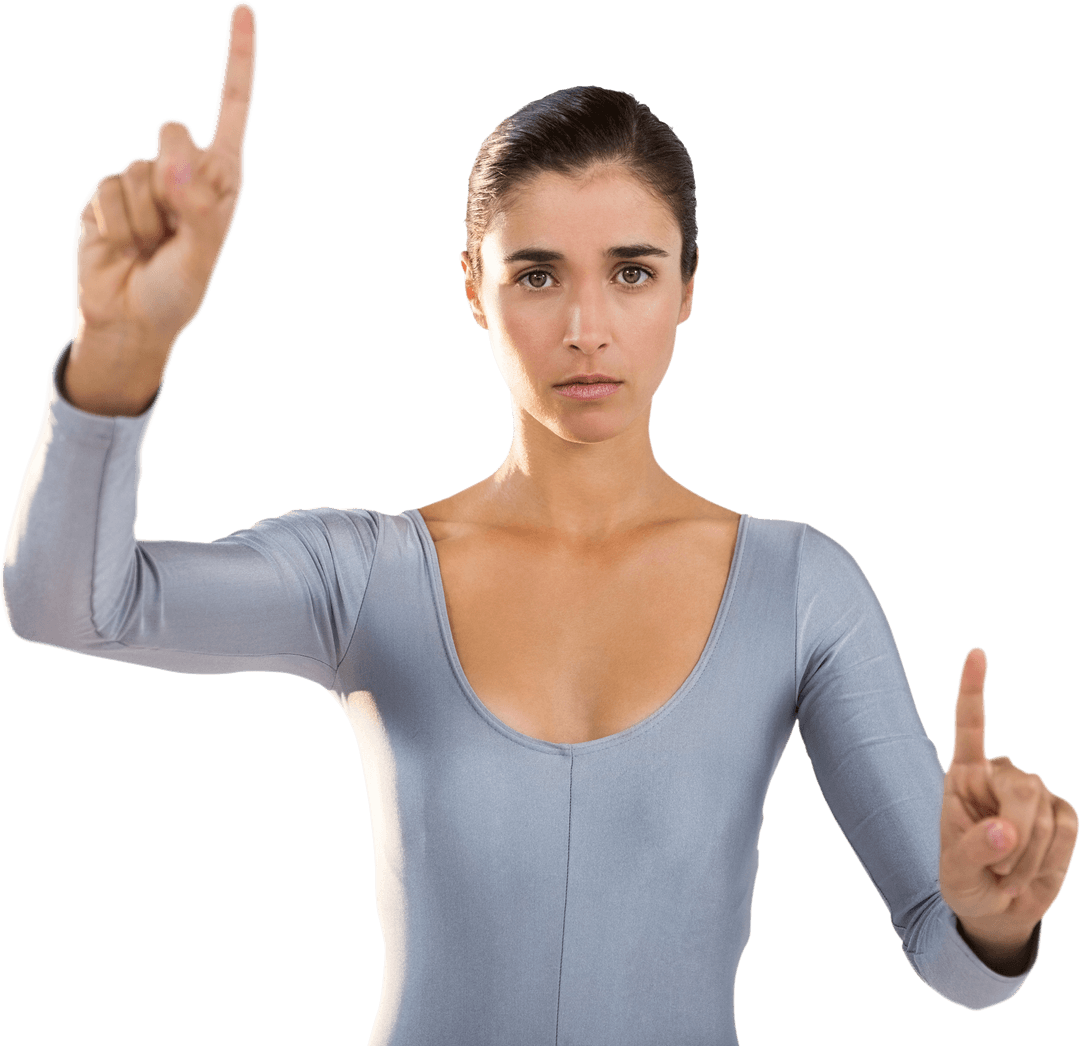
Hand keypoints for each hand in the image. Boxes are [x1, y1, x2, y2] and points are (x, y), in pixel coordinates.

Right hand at [71, 2, 257, 358]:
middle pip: (174, 130)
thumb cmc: (177, 294)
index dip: (238, 59)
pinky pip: (108, 189)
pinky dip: (118, 224)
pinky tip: (122, 246)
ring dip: (145, 219)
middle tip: (173, 230)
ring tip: (150, 248)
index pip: (233, 108)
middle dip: (173, 178)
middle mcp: (185, 171)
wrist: (129, 320)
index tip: (245, 8)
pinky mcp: (106, 191)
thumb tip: (177, 164)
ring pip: (138, 169)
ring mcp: (144, 179)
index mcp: (223, 180)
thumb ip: (198, 213)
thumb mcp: (201, 261)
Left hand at [939, 646, 1077, 945]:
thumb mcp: (956, 871)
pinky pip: (1068, 832)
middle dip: (1016, 834)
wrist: (996, 906)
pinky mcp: (1063, 815)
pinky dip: (1050, 859)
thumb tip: (1006, 830)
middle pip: (1022, 788)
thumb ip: (975, 849)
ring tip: (1007, 872)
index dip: (974, 688)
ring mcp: (1034, 792)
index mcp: (963, 774)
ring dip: (1028, 856)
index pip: (970, 724)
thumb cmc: (965, 880)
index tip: (977, 651)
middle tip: (998, 871)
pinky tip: (1031, 869)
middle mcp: (999, 774)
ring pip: (1046, 813)